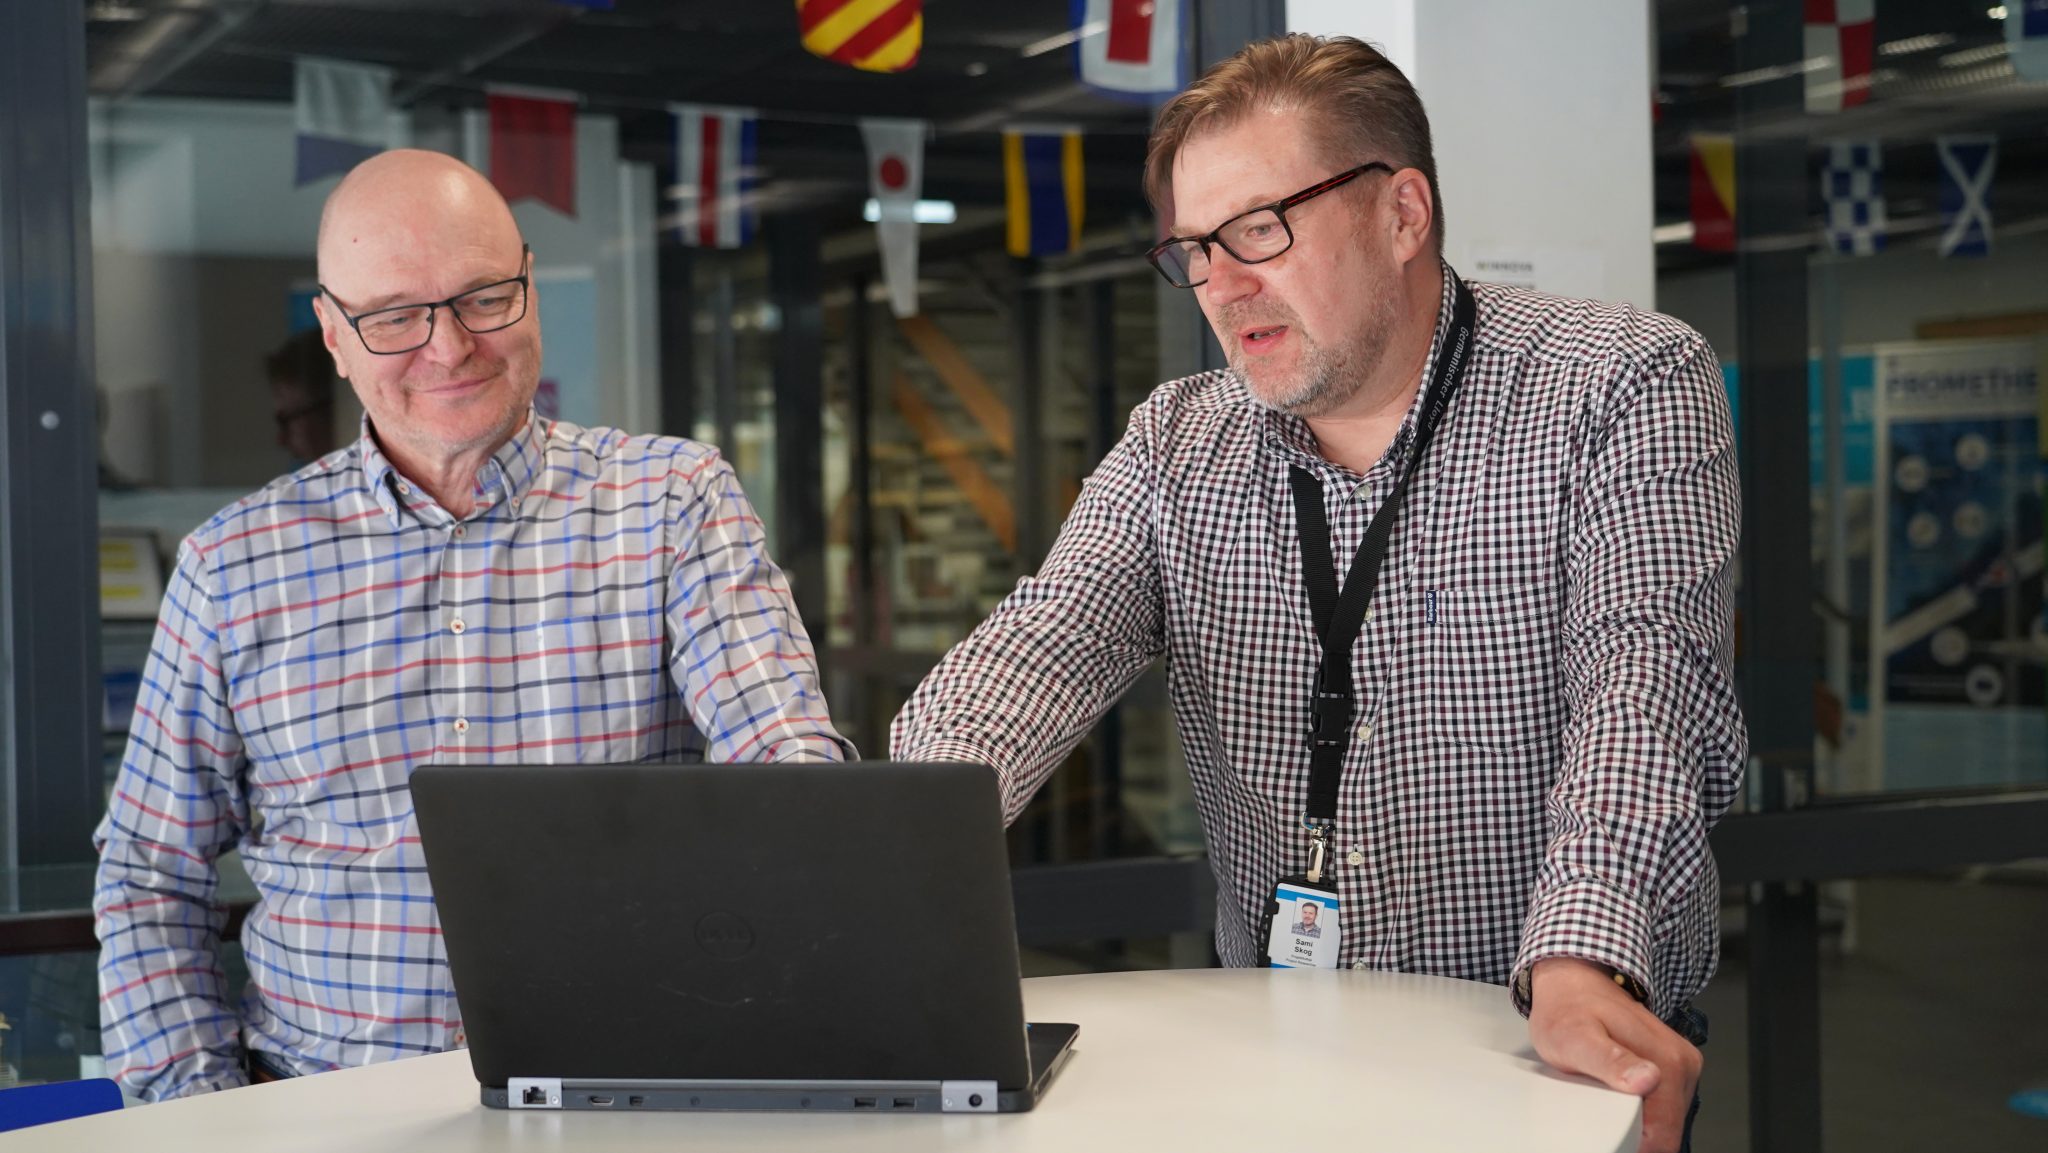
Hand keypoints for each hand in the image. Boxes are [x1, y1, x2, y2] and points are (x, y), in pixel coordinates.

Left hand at [1528, 956, 1699, 1152]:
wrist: (1573, 981)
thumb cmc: (1569, 1009)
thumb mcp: (1576, 1037)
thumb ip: (1609, 1061)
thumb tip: (1648, 1080)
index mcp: (1668, 1061)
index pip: (1665, 1133)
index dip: (1636, 1146)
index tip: (1609, 1141)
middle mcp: (1683, 1063)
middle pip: (1668, 1128)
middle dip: (1636, 1133)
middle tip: (1598, 1112)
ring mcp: (1681, 1065)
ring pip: (1666, 1119)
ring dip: (1638, 1121)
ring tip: (1605, 1101)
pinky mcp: (1673, 1067)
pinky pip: (1662, 1105)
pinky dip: (1640, 1109)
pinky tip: (1617, 1095)